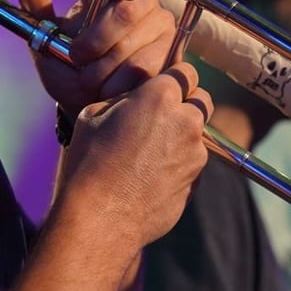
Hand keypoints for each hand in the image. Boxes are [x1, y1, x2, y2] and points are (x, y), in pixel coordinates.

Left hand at [7, 0, 175, 114]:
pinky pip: (144, 73)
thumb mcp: (46, 35)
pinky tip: (110, 92)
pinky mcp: (174, 63)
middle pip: (128, 11)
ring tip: (91, 82)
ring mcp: (164, 35)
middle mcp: (147, 7)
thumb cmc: (69, 69)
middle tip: (78, 58)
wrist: (89, 107)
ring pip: (135, 48)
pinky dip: (118, 87)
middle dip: (96, 40)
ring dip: (103, 72)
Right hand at [56, 61, 211, 249]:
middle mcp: (186, 120)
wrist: (100, 219)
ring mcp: (196, 153)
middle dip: (186, 104)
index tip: (162, 89)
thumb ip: (124, 99)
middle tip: (159, 118)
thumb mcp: (93, 115)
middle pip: (201, 99)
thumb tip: (136, 99)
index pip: (185, 72)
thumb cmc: (89, 165)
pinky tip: (152, 176)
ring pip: (198, 133)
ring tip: (149, 153)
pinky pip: (193, 162)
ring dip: (182, 136)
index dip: (174, 79)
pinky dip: (179, 164)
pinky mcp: (197, 180)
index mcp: (160, 96)